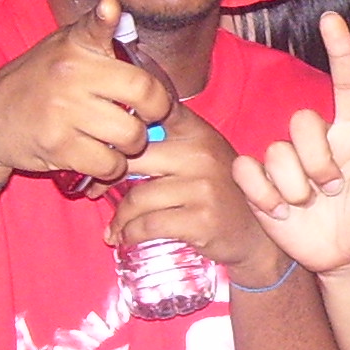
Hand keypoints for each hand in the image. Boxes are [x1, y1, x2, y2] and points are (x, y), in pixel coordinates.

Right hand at [0, 0, 174, 184]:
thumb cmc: (36, 81)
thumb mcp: (60, 47)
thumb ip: (93, 32)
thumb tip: (114, 6)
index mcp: (75, 46)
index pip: (102, 28)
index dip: (116, 24)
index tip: (116, 17)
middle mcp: (70, 74)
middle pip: (144, 95)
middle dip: (155, 112)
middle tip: (145, 117)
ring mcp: (64, 111)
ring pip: (131, 135)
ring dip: (132, 144)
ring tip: (119, 139)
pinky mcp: (59, 146)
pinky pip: (109, 163)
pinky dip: (111, 166)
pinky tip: (100, 155)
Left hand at [108, 101, 288, 279]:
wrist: (255, 236)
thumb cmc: (221, 193)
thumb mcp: (203, 156)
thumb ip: (169, 143)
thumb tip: (111, 143)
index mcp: (198, 132)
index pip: (154, 112)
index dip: (123, 125)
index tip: (102, 142)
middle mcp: (200, 154)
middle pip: (133, 158)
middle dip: (106, 176)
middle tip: (94, 189)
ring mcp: (202, 187)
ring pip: (137, 198)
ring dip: (119, 216)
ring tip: (114, 226)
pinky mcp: (200, 219)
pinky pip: (147, 225)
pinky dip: (129, 234)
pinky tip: (124, 238)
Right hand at [232, 13, 349, 274]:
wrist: (348, 257)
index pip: (347, 82)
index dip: (340, 50)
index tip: (332, 19)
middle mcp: (319, 139)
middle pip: (303, 120)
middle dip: (318, 162)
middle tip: (332, 191)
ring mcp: (288, 159)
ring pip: (277, 151)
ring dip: (295, 187)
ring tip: (309, 205)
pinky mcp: (261, 182)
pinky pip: (248, 172)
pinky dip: (264, 195)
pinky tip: (282, 212)